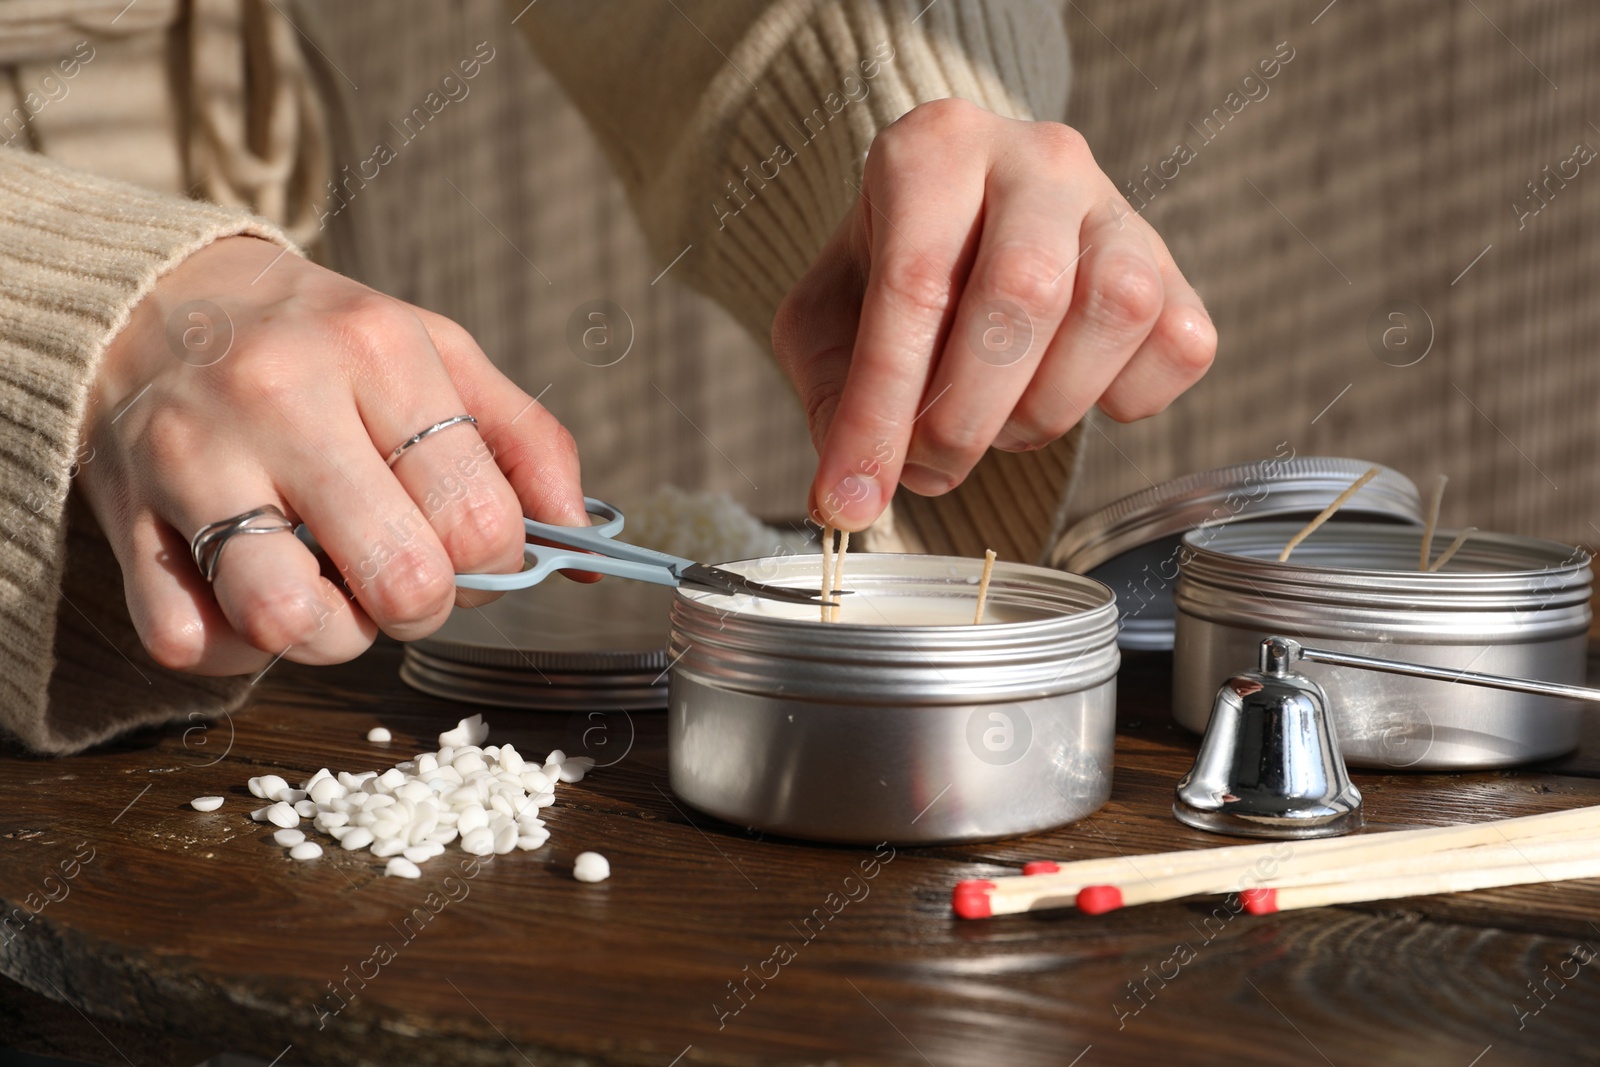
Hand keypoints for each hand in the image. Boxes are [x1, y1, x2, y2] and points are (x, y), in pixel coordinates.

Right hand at [80, 236, 587, 675]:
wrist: (153, 299)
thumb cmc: (319, 342)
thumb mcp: (439, 353)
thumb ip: (526, 443)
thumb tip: (586, 547)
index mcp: (377, 352)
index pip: (480, 519)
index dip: (496, 564)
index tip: (469, 546)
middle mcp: (282, 398)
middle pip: (403, 582)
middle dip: (423, 606)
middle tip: (402, 574)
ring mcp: (194, 460)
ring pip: (290, 620)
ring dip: (331, 637)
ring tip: (329, 592)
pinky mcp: (126, 517)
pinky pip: (191, 642)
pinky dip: (235, 647)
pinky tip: (251, 595)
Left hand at [772, 99, 1216, 530]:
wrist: (964, 219)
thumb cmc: (890, 266)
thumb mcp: (825, 314)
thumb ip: (829, 393)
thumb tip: (855, 491)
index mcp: (935, 149)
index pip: (914, 286)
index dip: (880, 411)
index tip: (851, 497)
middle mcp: (1037, 157)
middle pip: (1026, 291)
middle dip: (967, 414)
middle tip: (930, 466)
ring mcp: (1117, 206)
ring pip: (1116, 310)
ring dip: (1047, 406)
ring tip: (997, 422)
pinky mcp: (1172, 264)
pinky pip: (1180, 345)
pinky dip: (1128, 398)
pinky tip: (1067, 393)